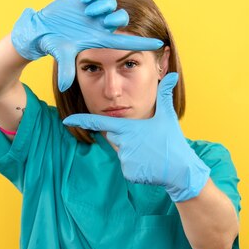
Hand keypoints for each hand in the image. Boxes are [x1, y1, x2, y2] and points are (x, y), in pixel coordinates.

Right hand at [11, 0, 164, 91]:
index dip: (142, 42)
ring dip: (101, 6)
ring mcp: (93, 11)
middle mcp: (100, 24)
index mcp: (99, 38)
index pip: (126, 42)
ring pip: (110, 2)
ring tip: (87, 12)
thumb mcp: (61, 55)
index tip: (159, 43)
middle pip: (121, 18)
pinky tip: (82, 1)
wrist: (41, 30)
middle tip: (103, 22)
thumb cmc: (54, 44)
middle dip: (116, 19)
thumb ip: (65, 69)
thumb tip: (64, 86)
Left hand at [62, 73, 210, 202]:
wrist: (181, 170)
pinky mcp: (129, 173)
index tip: (67, 118)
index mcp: (129, 128)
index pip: (100, 122)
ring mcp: (125, 160)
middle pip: (114, 137)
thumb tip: (172, 74)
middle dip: (127, 137)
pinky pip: (128, 167)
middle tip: (146, 140)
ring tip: (151, 153)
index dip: (82, 120)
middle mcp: (124, 143)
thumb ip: (165, 95)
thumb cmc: (173, 141)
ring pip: (122, 152)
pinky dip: (137, 166)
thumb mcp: (168, 116)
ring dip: (134, 151)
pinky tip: (150, 165)